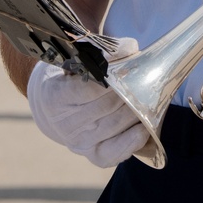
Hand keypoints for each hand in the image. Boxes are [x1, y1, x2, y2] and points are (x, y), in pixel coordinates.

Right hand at [27, 36, 151, 167]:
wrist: (51, 108)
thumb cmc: (69, 76)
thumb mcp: (76, 59)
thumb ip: (101, 51)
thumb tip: (130, 48)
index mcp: (55, 96)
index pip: (89, 87)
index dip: (112, 73)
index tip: (130, 56)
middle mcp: (65, 123)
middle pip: (107, 105)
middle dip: (130, 89)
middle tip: (147, 75)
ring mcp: (79, 142)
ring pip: (115, 125)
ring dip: (137, 109)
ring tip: (152, 95)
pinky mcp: (92, 155)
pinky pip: (114, 153)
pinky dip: (131, 142)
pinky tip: (145, 130)